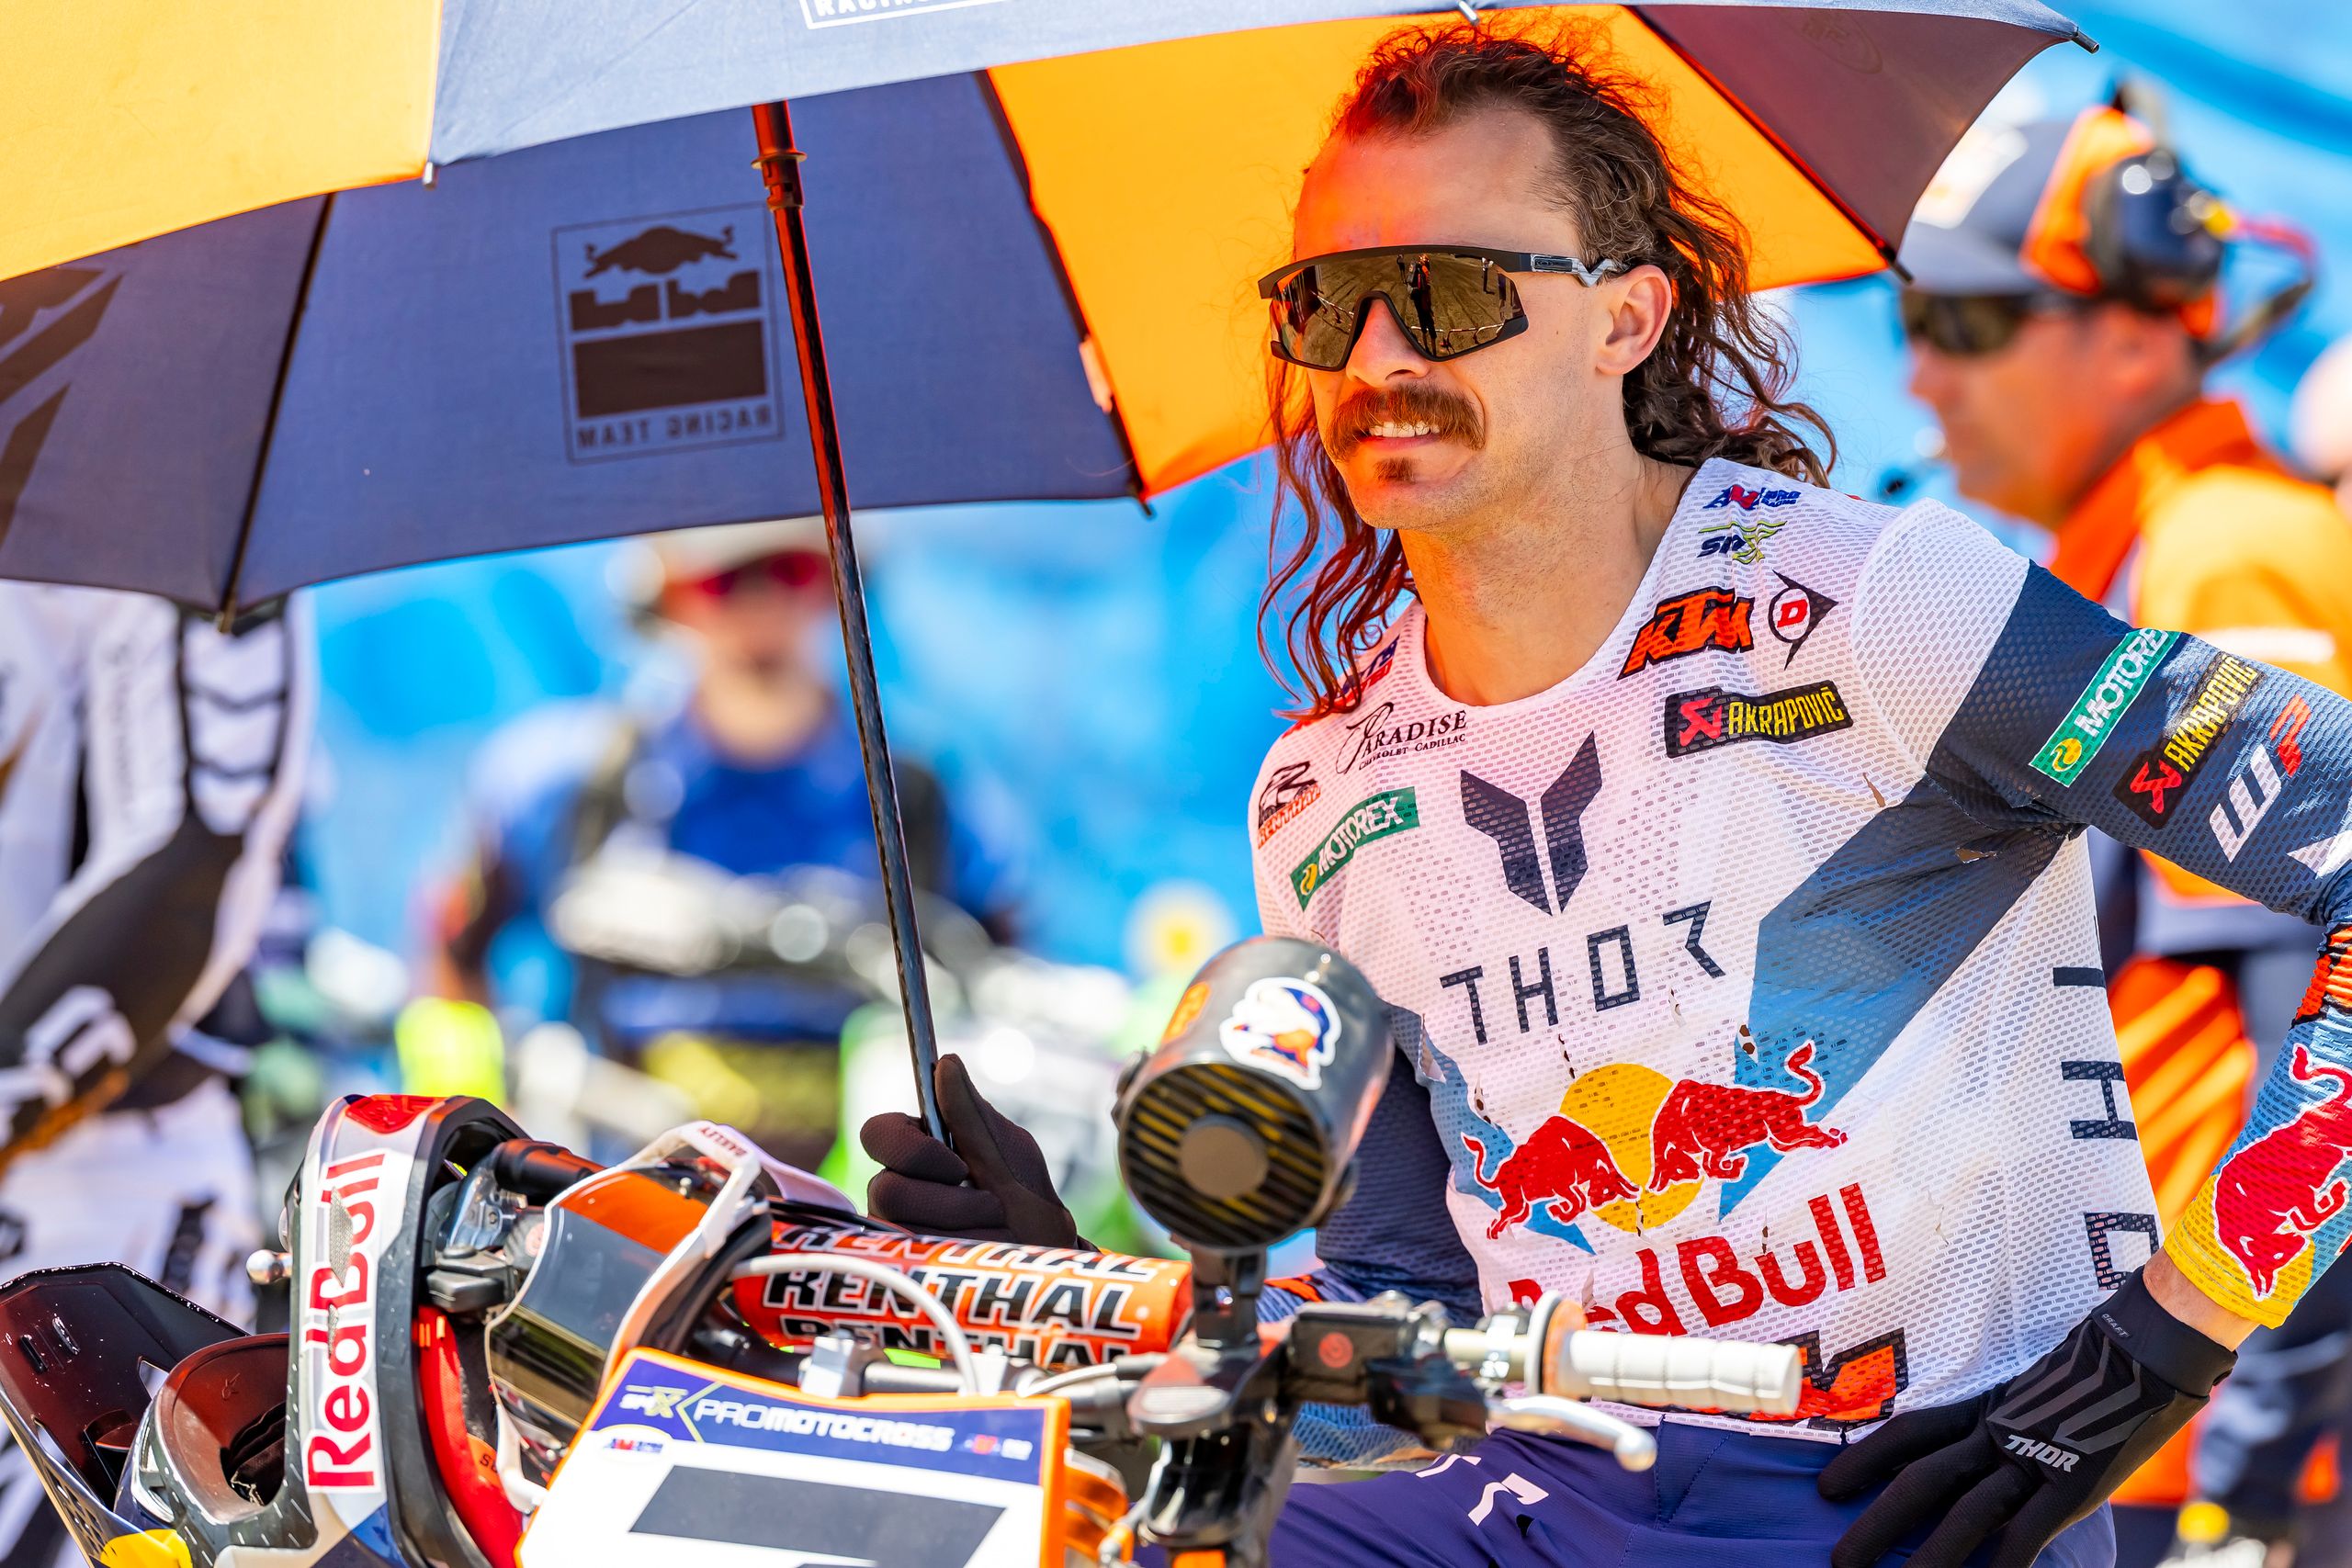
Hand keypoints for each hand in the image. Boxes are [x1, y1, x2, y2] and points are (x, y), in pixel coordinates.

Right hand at [860, 1053, 1083, 1247]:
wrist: (1047, 1266)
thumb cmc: (1030, 1203)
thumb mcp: (1010, 1155)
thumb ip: (973, 1116)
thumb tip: (947, 1063)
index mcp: (919, 1151)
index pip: (877, 1133)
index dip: (908, 1148)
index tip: (957, 1163)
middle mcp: (898, 1191)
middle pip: (885, 1189)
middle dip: (947, 1200)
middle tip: (990, 1203)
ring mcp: (898, 1234)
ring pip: (901, 1227)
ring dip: (964, 1226)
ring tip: (997, 1228)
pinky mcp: (907, 1271)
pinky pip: (918, 1260)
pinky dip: (966, 1252)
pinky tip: (986, 1253)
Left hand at [1818, 1268, 2235, 1567]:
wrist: (2149, 1345)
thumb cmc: (2097, 1365)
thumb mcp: (2034, 1387)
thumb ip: (2006, 1419)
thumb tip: (1989, 1447)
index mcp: (1983, 1407)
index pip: (1909, 1433)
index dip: (1865, 1462)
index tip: (1827, 1487)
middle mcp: (1996, 1431)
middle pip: (1922, 1480)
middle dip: (1877, 1521)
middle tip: (1839, 1559)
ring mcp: (2034, 1456)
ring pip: (1966, 1512)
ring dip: (1928, 1556)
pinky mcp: (2074, 1481)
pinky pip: (2028, 1531)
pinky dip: (2004, 1564)